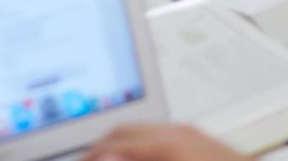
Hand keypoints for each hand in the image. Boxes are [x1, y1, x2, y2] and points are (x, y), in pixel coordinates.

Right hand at [82, 124, 249, 160]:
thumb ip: (134, 159)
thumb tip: (106, 156)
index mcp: (169, 146)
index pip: (112, 144)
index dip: (91, 155)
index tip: (81, 160)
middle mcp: (180, 133)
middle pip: (124, 130)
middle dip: (101, 147)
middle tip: (88, 159)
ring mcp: (195, 135)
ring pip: (143, 130)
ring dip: (123, 145)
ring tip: (112, 158)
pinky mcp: (207, 142)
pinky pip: (164, 135)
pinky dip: (144, 146)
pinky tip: (145, 157)